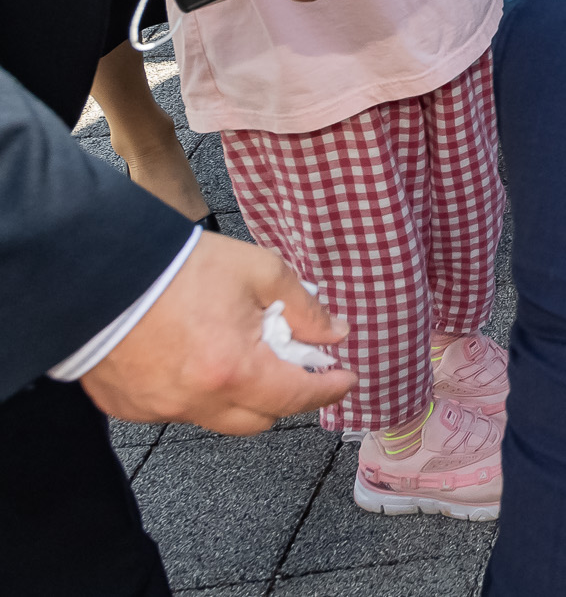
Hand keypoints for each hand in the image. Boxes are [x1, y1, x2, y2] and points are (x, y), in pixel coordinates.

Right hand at [78, 230, 354, 432]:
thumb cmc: (178, 267)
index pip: (295, 398)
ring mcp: (157, 408)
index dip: (328, 390)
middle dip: (284, 397)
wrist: (99, 270)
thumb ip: (304, 307)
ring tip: (240, 352)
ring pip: (216, 416)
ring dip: (237, 394)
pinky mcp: (128, 406)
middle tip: (295, 365)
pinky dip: (195, 391)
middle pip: (258, 420)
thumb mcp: (259, 271)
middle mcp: (195, 400)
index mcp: (233, 370)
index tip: (344, 381)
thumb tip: (332, 332)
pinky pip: (176, 410)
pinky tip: (196, 358)